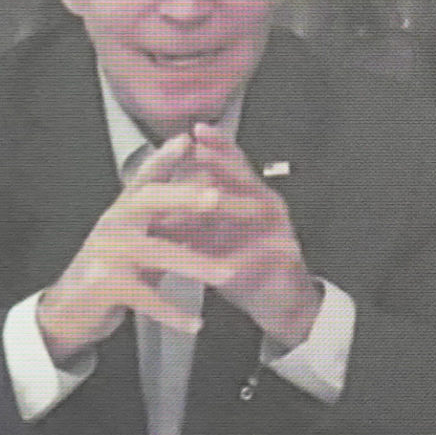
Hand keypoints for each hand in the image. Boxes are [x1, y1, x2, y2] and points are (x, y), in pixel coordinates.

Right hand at [34, 125, 322, 362]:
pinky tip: (196, 324)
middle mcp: (114, 223)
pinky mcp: (105, 286)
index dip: (165, 156)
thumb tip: (207, 188)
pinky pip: (146, 297)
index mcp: (125, 209)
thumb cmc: (113, 269)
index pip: (146, 176)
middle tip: (218, 197)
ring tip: (228, 273)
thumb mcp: (140, 238)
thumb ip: (168, 218)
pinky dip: (172, 312)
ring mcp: (108, 253)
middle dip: (186, 197)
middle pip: (150, 200)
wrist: (69, 310)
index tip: (189, 139)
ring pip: (156, 252)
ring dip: (195, 263)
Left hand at [165, 122, 324, 349]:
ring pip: (260, 210)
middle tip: (199, 150)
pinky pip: (264, 256)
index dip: (214, 147)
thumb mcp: (209, 238)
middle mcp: (266, 207)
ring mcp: (280, 231)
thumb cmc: (240, 265)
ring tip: (211, 199)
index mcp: (246, 197)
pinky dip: (243, 259)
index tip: (191, 131)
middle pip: (245, 178)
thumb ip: (187, 218)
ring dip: (235, 204)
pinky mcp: (285, 262)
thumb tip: (149, 203)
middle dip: (222, 163)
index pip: (230, 164)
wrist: (277, 303)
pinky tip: (225, 261)